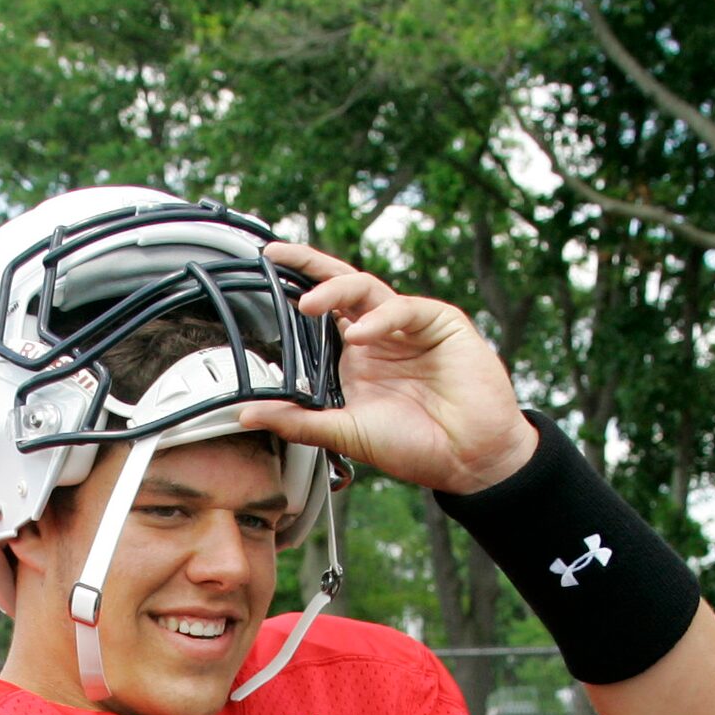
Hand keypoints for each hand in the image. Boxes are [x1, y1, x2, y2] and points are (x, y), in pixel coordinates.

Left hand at [240, 244, 538, 495]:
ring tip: (309, 304)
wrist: (468, 459)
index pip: (321, 315)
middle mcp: (379, 336)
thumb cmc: (415, 447)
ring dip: (334, 289)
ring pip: (367, 288)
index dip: (295, 292)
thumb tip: (246, 414)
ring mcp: (408, 327)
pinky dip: (380, 319)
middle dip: (309, 266)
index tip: (263, 276)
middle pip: (341, 287)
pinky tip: (364, 336)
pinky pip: (403, 308)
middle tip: (277, 255)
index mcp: (356, 359)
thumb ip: (297, 421)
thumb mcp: (344, 432)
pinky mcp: (440, 322)